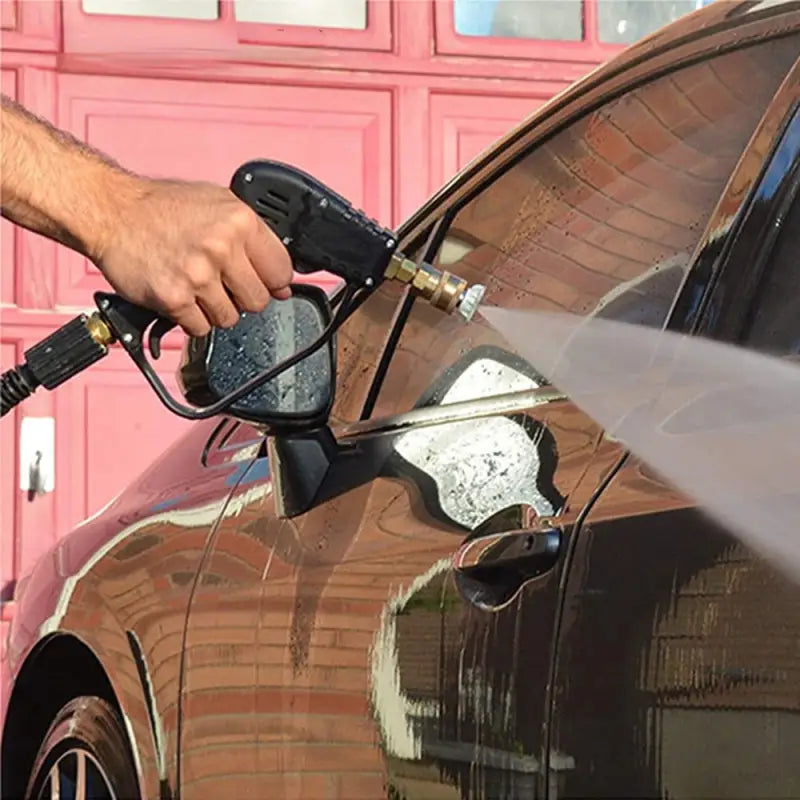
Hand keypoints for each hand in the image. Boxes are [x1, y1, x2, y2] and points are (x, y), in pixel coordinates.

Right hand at [94, 177, 293, 336]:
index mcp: (240, 222)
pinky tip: (180, 294)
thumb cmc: (163, 208)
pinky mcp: (174, 298)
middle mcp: (221, 247)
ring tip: (196, 286)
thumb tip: (283, 282)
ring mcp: (197, 275)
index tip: (262, 282)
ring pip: (230, 318)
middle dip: (242, 297)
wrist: (112, 212)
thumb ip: (254, 239)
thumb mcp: (218, 204)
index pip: (282, 272)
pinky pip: (200, 328)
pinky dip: (190, 319)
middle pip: (258, 301)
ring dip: (214, 309)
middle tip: (222, 283)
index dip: (273, 281)